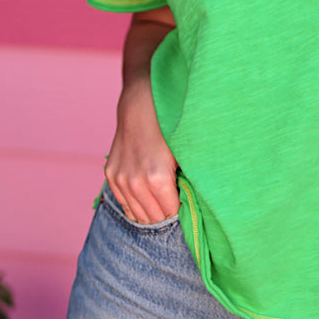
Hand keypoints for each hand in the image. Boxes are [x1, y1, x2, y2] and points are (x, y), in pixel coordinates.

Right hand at [104, 11, 180, 222]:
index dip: (183, 212)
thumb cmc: (173, 124)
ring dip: (152, 211)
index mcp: (156, 178)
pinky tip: (149, 195)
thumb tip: (207, 205)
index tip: (192, 206)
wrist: (143, 101)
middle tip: (180, 202)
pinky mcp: (111, 175)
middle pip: (154, 218)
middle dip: (168, 213)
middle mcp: (135, 181)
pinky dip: (137, 204)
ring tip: (166, 199)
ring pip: (138, 214)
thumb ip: (193, 180)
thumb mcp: (190, 151)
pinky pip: (124, 204)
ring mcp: (120, 179)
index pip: (171, 214)